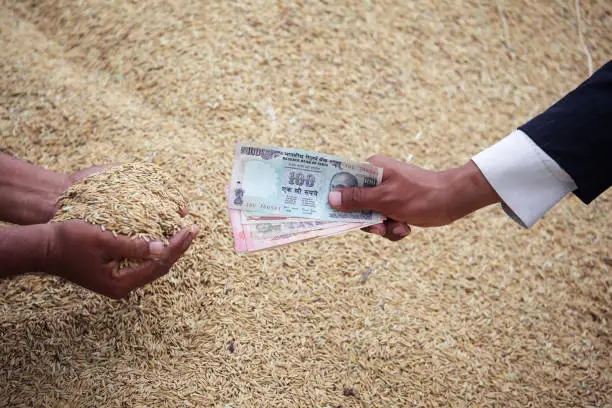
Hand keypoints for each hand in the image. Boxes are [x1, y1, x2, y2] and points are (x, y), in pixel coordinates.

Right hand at [45, 220, 197, 298]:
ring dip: (168, 248)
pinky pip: (141, 262)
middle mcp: (122, 287)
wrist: (43, 248)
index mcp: (120, 283)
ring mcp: (118, 282)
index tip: (190, 229)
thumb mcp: (103, 239)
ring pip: (152, 266)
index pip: (158, 264)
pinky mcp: (114, 273)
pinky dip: (154, 249)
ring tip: (184, 233)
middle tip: (193, 230)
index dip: (177, 246)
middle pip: (159, 268)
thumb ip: (133, 245)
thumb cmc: (69, 240)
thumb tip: (162, 248)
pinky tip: (163, 237)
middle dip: (177, 248)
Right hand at [328, 155, 499, 240]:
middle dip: (369, 220)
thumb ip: (357, 199)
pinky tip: (406, 227)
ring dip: (384, 227)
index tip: (328, 210)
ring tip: (400, 226)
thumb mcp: (385, 198)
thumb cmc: (420, 195)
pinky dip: (394, 229)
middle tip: (379, 226)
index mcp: (372, 169)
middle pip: (356, 205)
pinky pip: (384, 223)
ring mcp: (386, 195)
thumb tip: (331, 198)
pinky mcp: (395, 207)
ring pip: (370, 218)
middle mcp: (376, 181)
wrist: (452, 202)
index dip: (336, 196)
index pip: (344, 181)